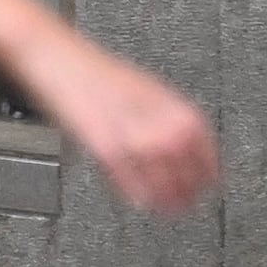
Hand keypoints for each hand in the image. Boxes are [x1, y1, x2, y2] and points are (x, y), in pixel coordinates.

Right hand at [11, 33, 216, 215]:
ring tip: (170, 209)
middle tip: (192, 202)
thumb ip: (161, 112)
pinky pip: (126, 176)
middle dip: (192, 186)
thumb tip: (181, 138)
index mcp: (162, 97)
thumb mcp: (139, 85)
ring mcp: (126, 128)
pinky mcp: (101, 142)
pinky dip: (136, 193)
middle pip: (184, 158)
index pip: (200, 136)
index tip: (211, 180)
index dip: (209, 163)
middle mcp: (150, 113)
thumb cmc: (92, 71)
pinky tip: (140, 201)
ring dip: (168, 196)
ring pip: (160, 172)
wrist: (55, 56)